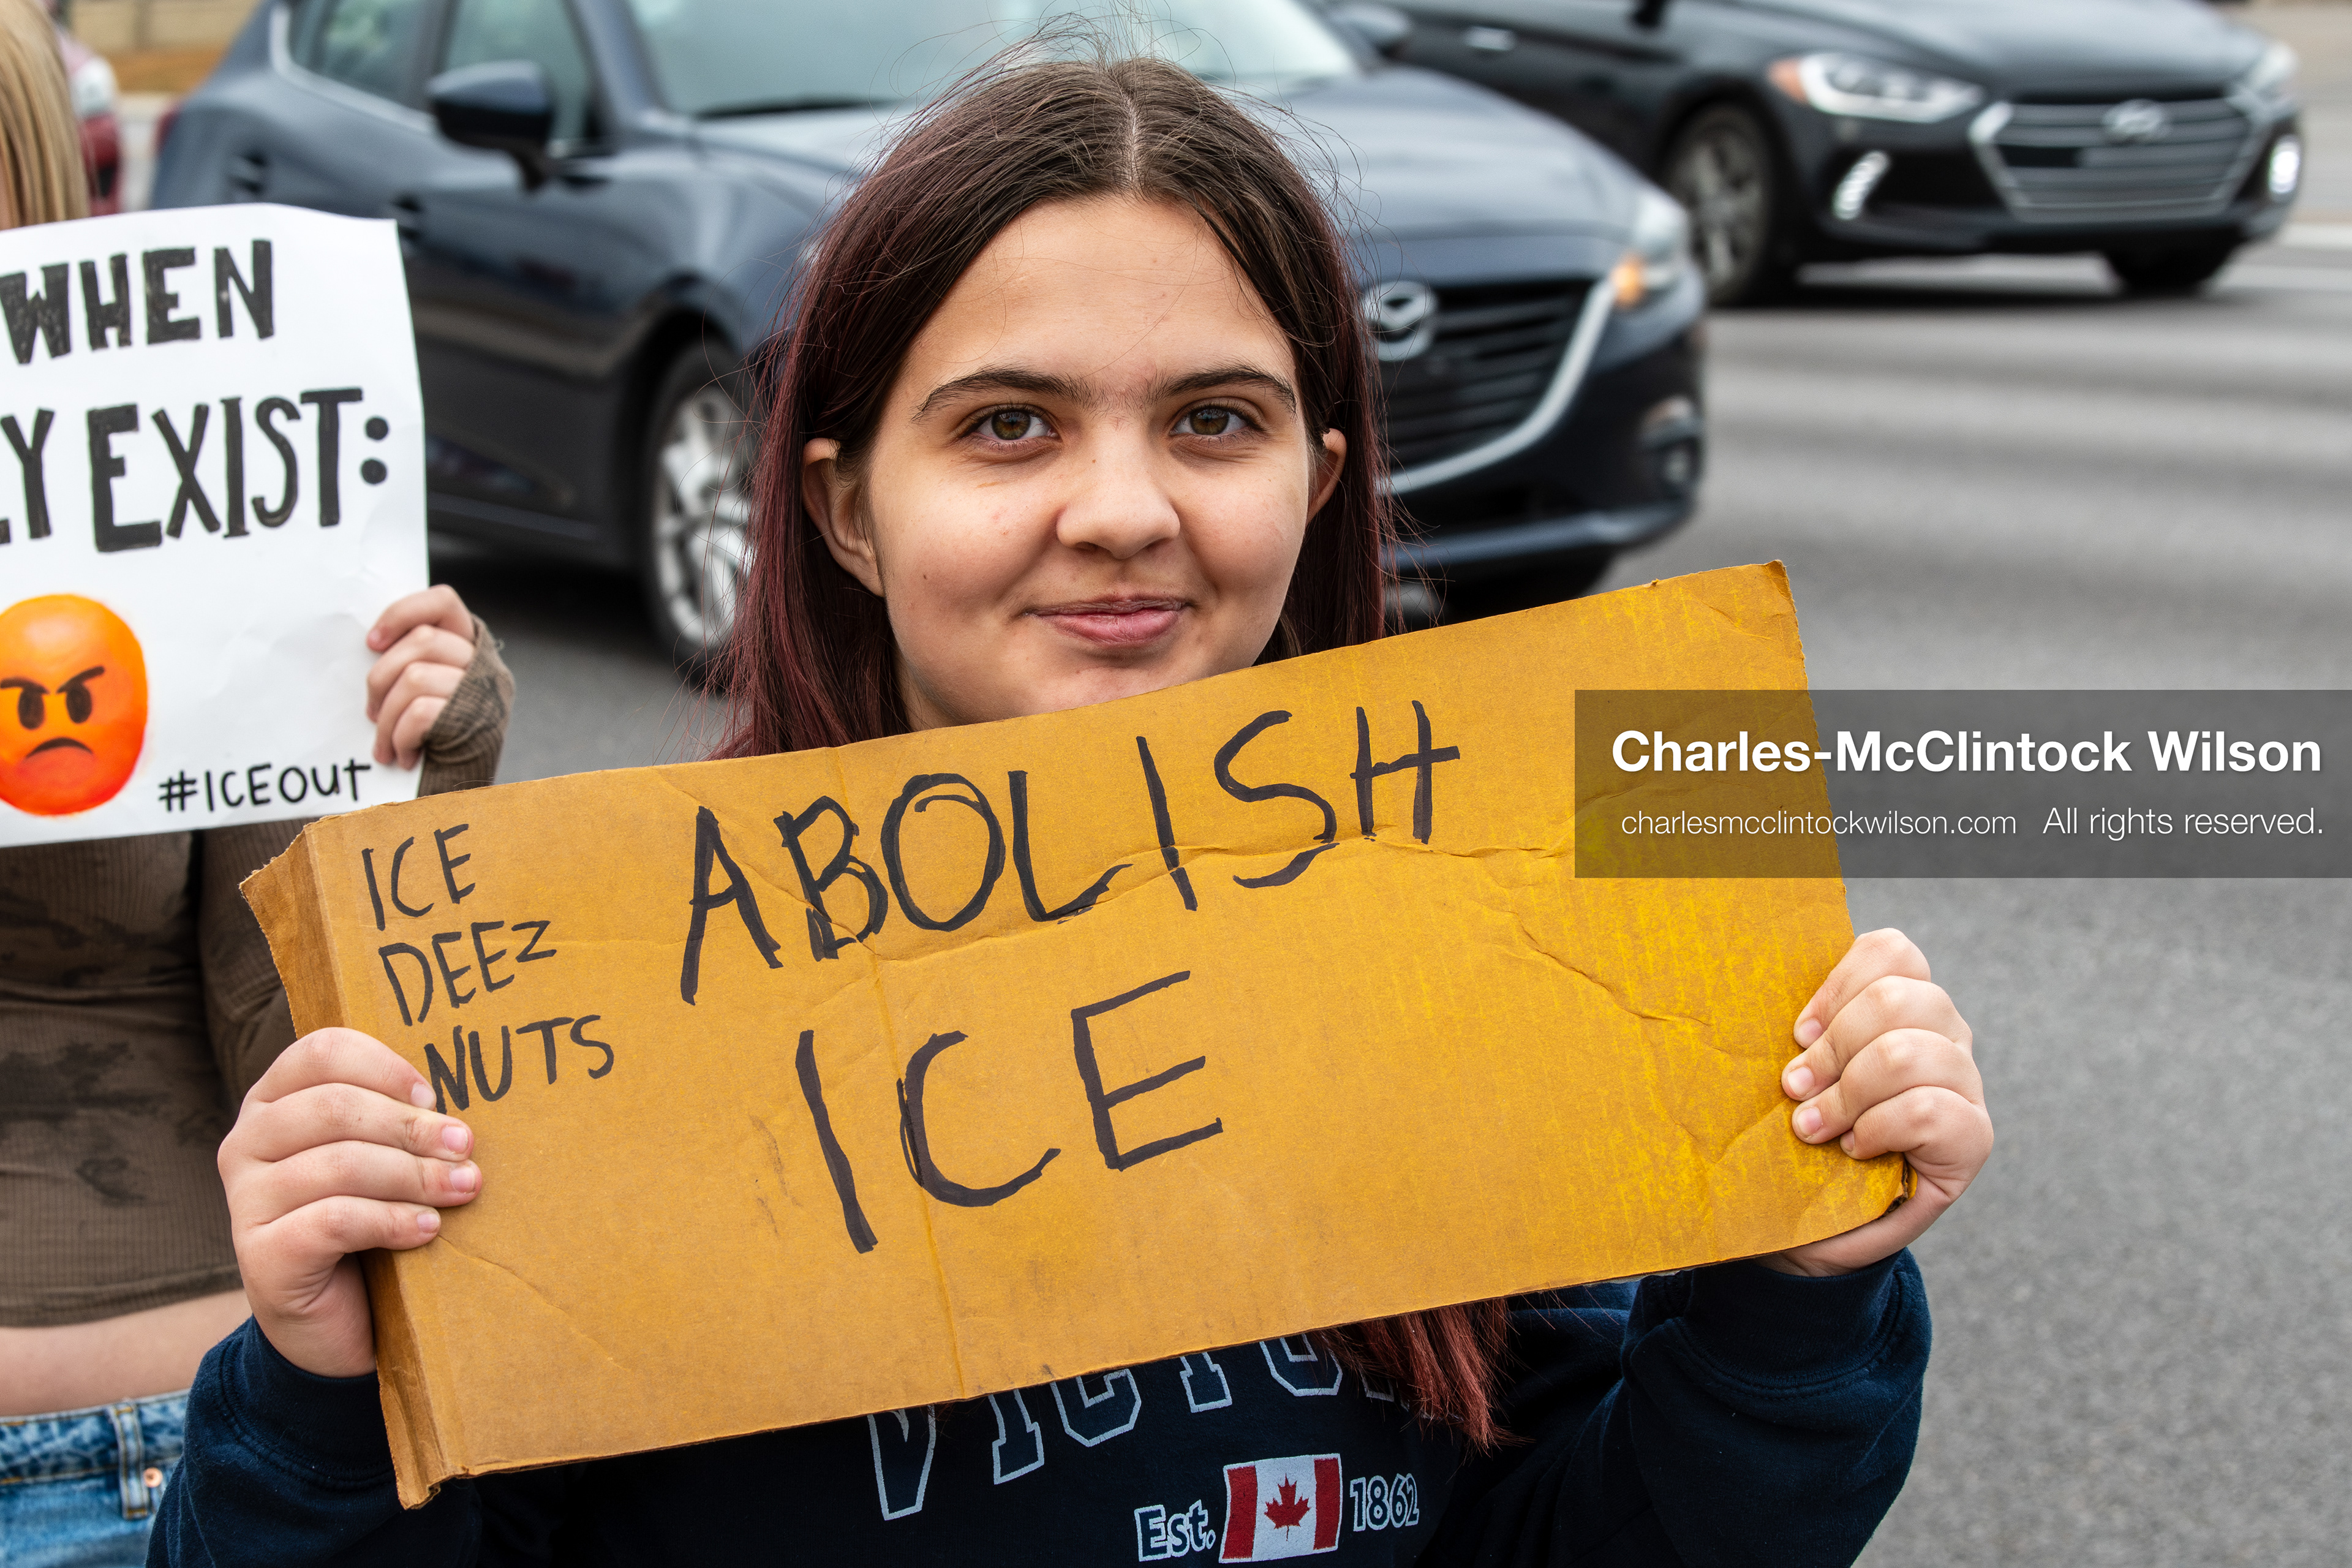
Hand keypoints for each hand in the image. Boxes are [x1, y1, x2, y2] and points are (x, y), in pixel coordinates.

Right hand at [218, 1029, 480, 1377]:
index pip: (321, 1052)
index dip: (384, 1067)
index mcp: (275, 1102)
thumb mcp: (382, 1161)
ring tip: (463, 1188)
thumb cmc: (369, 1223)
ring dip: (414, 1175)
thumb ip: (398, 1123)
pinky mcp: (258, 1255)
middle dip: (411, 1127)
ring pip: (339, 1164)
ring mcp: (245, 1201)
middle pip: (334, 1107)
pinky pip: (333, 1221)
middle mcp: (247, 1143)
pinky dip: (391, 1220)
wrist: (337, 1321)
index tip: (433, 1097)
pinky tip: (427, 1228)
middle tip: (466, 1148)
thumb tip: (456, 1108)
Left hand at [366, 585, 477, 769]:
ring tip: (382, 744)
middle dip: (381, 677)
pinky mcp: (474, 723)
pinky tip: (401, 755)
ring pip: (415, 677)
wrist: (461, 799)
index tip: (371, 642)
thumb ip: (416, 662)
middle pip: (421, 641)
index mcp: (473, 650)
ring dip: (385, 717)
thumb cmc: (435, 744)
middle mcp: (485, 667)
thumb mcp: (428, 694)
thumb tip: (374, 644)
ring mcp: (484, 695)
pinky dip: (399, 737)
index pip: (443, 602)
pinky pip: (419, 713)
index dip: (403, 612)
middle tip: (370, 712)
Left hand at [1763, 928, 1991, 1276]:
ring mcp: (1964, 1085)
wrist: (1809, 1225)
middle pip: (1901, 998)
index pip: (1892, 951)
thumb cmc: (1793, 1142)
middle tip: (1796, 1089)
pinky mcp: (1973, 1138)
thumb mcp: (1788, 1077)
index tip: (1797, 1033)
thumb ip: (1796, 1034)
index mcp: (1902, 1006)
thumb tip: (1759, 1001)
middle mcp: (1943, 1036)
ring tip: (1814, 1127)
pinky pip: (1931, 1110)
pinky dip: (1879, 1129)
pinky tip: (1855, 1148)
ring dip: (1848, 1094)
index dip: (1838, 985)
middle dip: (1835, 1046)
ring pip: (1912, 1052)